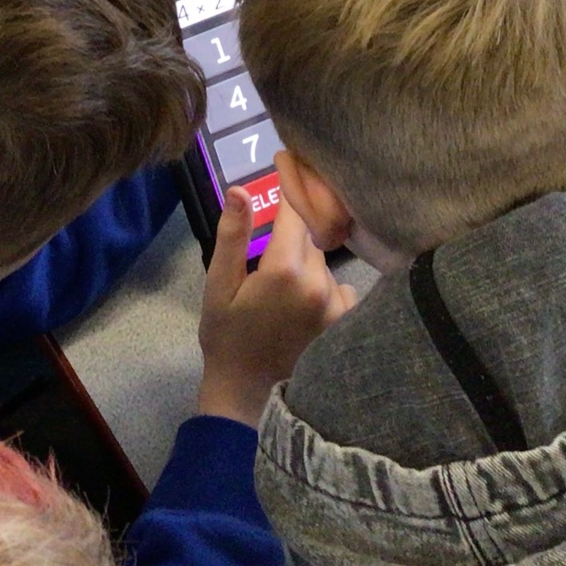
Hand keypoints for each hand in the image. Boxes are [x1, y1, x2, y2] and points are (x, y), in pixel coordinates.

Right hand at [196, 186, 356, 426]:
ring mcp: (337, 304)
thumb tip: (239, 190)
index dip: (290, 192)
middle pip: (311, 238)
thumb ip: (232, 236)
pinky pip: (339, 286)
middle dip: (291, 241)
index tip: (284, 174)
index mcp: (285, 269)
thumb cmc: (226, 336)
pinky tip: (302, 310)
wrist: (248, 391)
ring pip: (324, 263)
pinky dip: (323, 290)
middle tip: (267, 265)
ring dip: (307, 268)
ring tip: (283, 296)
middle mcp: (319, 282)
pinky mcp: (346, 320)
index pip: (296, 212)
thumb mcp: (218, 285)